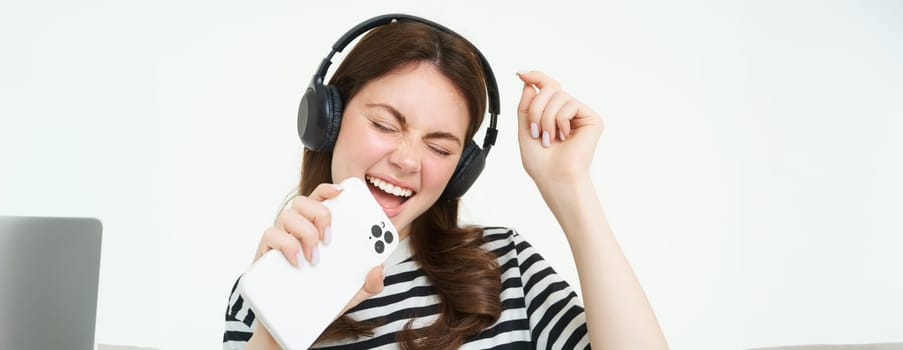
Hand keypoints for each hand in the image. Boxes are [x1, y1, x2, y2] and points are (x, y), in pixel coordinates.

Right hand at [250, 183, 384, 346]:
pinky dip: (286, 244)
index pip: (320, 198)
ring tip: (315, 256)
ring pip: (287, 214)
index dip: (329, 189)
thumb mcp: (350, 294)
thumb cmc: (317, 300)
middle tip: (330, 239)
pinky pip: (271, 235)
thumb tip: (378, 268)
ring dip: (305, 231)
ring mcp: (279, 239)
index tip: (342, 191)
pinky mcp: (264, 252)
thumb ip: (369, 284)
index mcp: (316, 230)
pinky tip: (297, 261)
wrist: (287, 326)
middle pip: (304, 201)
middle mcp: (296, 229)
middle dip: (320, 213)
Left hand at [516, 71, 603, 188]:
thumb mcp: (525, 128)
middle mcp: (568, 112)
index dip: (535, 77)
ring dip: (546, 118)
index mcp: (553, 114)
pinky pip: (569, 103)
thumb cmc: (541, 162)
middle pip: (549, 88)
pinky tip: (563, 136)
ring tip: (548, 138)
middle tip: (534, 131)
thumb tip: (529, 84)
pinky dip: (559, 120)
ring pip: (558, 95)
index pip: (546, 87)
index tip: (521, 74)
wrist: (555, 178)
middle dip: (536, 108)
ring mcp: (580, 114)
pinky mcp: (591, 119)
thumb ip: (526, 106)